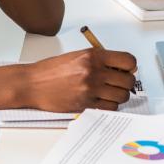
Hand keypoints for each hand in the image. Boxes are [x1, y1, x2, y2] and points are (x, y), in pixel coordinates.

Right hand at [22, 48, 137, 111]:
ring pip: (122, 96)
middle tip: (119, 83)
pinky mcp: (85, 104)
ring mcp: (90, 88)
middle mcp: (93, 71)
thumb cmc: (51, 70)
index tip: (126, 70)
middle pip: (128, 80)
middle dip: (127, 83)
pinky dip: (110, 106)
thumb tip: (120, 68)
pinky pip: (110, 108)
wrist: (32, 83)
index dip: (130, 67)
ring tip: (110, 93)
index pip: (128, 61)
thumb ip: (99, 60)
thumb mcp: (77, 56)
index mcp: (93, 55)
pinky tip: (102, 101)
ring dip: (119, 96)